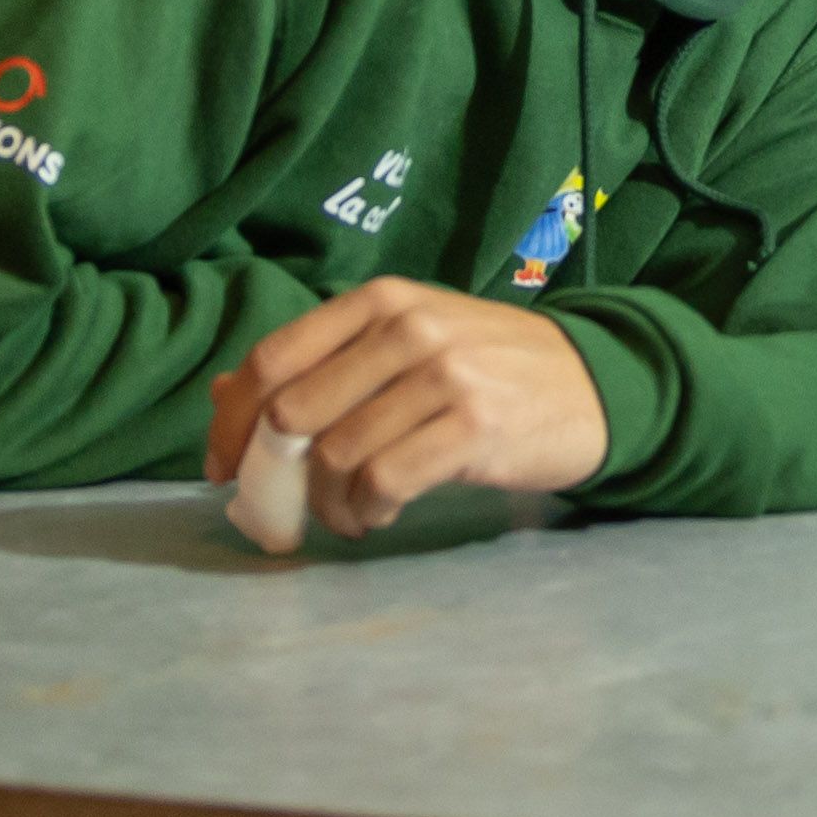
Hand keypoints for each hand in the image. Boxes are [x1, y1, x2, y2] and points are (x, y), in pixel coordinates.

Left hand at [208, 276, 611, 536]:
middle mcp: (407, 327)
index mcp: (380, 301)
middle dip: (273, 475)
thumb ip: (322, 363)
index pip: (273, 358)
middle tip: (285, 508)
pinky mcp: (474, 427)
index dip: (232, 420)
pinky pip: (384, 482)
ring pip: (335, 455)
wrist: (594, 384)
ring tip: (348, 516)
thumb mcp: (407, 344)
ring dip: (326, 505)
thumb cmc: (488, 367)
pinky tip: (378, 516)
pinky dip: (366, 513)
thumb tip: (224, 396)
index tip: (222, 467)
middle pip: (293, 412)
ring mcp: (443, 374)